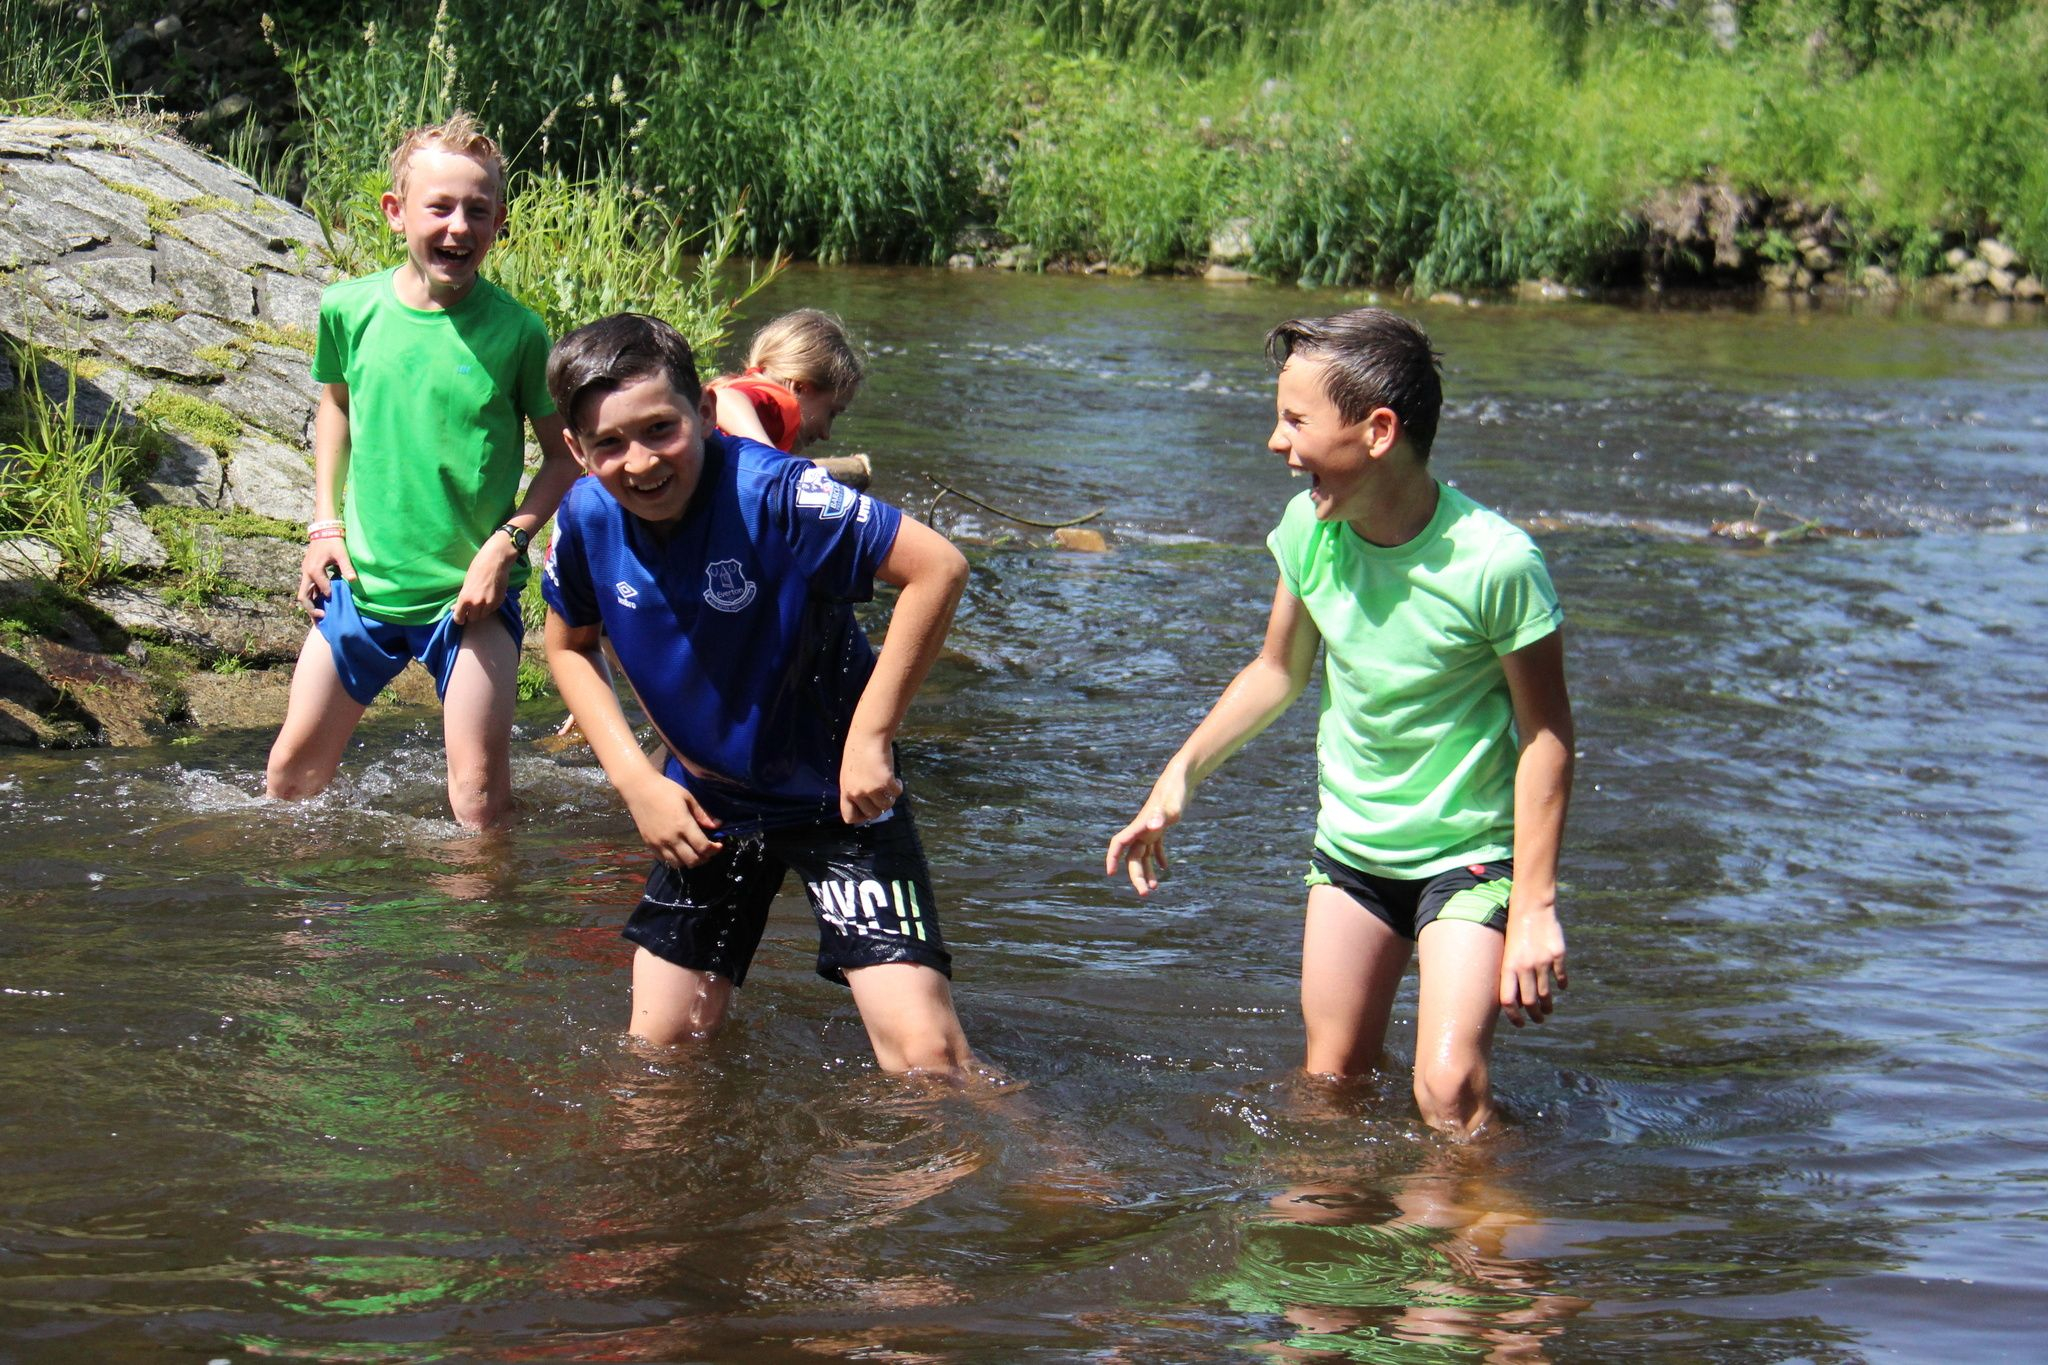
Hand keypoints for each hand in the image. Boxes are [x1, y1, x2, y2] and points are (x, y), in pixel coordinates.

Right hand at [297, 538, 354, 616]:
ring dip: (310, 606)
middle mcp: (306, 573)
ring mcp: (305, 572)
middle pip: (303, 596)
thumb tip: (354, 581)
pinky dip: (312, 598)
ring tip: (319, 618)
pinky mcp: (307, 572)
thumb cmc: (334, 541)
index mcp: (314, 570)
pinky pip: (307, 588)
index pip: (323, 589)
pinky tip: (319, 606)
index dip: (331, 597)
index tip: (340, 604)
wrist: (323, 530)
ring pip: (303, 594)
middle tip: (322, 619)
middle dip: (311, 610)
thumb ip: (347, 567)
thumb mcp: (342, 553)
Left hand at [452, 533, 516, 623]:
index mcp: (464, 598)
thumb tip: (454, 609)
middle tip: (473, 607)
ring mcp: (488, 603)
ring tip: (483, 600)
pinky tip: (491, 595)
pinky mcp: (499, 601)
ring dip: (482, 611)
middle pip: (473, 619)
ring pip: (483, 615)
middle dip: (472, 614)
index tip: (461, 618)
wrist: (495, 561)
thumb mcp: (465, 584)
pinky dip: (491, 606)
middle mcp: (476, 603)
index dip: (460, 619)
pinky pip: (493, 610)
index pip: (459, 618)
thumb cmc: (477, 569)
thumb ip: (462, 599)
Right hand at [622, 771, 725, 867]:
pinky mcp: (649, 844)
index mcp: (683, 825)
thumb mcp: (688, 798)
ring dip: (689, 861)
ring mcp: (658, 843)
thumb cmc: (665, 790)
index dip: (714, 849)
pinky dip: (675, 859)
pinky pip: (664, 860)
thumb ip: (702, 814)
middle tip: (708, 850)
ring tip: (694, 851)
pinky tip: (679, 850)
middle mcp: (670, 838)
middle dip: (704, 858)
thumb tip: (718, 825)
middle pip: (692, 860)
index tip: (719, 845)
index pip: (703, 847)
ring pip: (678, 864)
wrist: (639, 789)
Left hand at [839, 730, 901, 824]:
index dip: (860, 817)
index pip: (849, 816)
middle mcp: (857, 792)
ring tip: (890, 787)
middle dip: (880, 808)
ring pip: (886, 806)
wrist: (867, 737)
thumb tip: (868, 804)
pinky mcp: (885, 782)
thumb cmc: (858, 752)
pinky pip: (896, 793)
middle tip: (883, 797)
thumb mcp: (850, 774)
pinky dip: (898, 787)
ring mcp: (871, 788)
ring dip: (891, 798)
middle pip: (872, 814)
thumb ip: (855, 789)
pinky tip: (896, 779)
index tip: (868, 810)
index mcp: (845, 791)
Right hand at [1104, 767, 1188, 895]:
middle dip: (1137, 876)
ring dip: (1147, 871)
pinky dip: (1159, 858)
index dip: (1112, 858)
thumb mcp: (1171, 806)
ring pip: (1144, 855)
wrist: (1180, 778)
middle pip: (1133, 857)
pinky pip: (1155, 846)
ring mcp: (1150, 828)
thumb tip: (1154, 826)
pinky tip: (1165, 868)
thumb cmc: (1175, 791)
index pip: (1119, 843)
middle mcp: (1142, 829)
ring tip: (1155, 888)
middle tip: (1146, 894)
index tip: (1111, 873)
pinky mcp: (1160, 826)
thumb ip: (1161, 816)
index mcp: (1140, 826)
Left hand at [1499, 891, 1566, 1026]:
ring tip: (1548, 1009)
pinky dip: (1561, 985)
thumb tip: (1516, 1000)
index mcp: (1508, 966)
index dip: (1513, 1016)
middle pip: (1529, 1002)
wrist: (1531, 907)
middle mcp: (1525, 967)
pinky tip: (1560, 987)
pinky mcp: (1557, 956)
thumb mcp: (1507, 952)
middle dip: (1535, 1015)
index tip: (1520, 1024)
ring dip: (1547, 1005)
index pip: (1508, 1000)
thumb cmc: (1515, 931)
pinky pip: (1560, 977)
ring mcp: (1542, 962)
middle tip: (1538, 1019)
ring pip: (1546, 993)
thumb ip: (1511, 973)